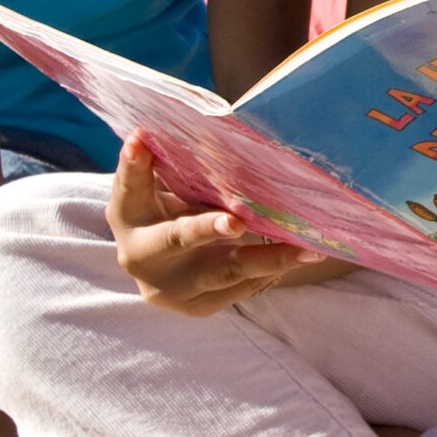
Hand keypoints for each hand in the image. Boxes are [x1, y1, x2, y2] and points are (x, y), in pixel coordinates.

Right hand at [107, 134, 334, 314]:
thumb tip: (147, 130)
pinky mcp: (202, 306)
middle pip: (180, 239)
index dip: (136, 167)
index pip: (130, 188)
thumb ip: (152, 162)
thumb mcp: (152, 186)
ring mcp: (173, 290)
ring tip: (309, 248)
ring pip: (225, 273)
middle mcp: (144, 259)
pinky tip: (303, 255)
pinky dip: (273, 269)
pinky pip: (243, 287)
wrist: (160, 268)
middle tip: (238, 220)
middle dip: (210, 229)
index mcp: (127, 218)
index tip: (142, 140)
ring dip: (269, 259)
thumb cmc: (160, 212)